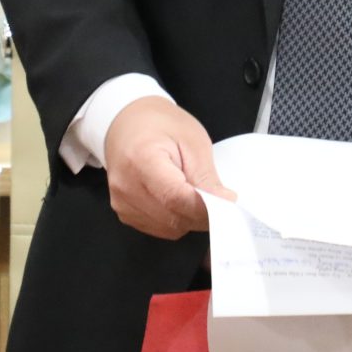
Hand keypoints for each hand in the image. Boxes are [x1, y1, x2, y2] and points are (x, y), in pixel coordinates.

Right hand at [102, 97, 233, 240]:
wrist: (128, 123)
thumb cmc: (159, 124)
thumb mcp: (192, 140)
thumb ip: (206, 177)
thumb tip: (224, 205)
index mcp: (141, 159)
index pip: (176, 198)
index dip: (206, 206)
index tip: (229, 204)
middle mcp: (125, 185)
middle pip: (174, 216)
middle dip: (202, 212)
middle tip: (217, 197)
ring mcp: (121, 202)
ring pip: (169, 228)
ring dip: (189, 217)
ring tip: (192, 190)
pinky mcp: (124, 212)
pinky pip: (159, 228)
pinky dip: (175, 219)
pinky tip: (177, 198)